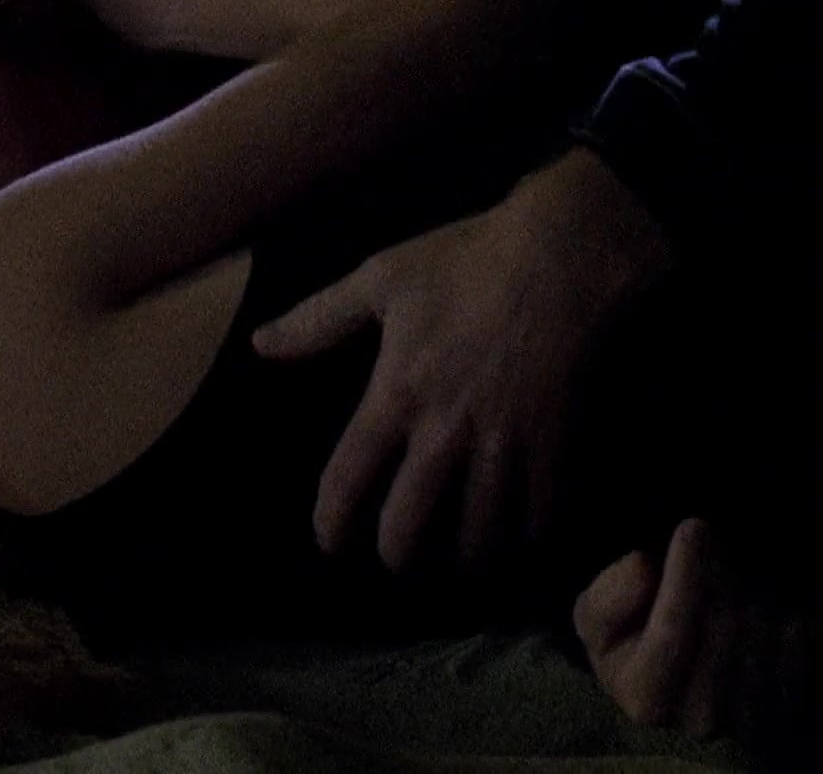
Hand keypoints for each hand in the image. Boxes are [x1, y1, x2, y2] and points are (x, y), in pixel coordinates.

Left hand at [254, 149, 674, 571]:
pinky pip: (539, 516)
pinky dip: (525, 539)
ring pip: (480, 535)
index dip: (332, 522)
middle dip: (398, 555)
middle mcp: (445, 434)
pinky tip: (516, 539)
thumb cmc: (464, 265)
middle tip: (397, 559)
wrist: (562, 259)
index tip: (330, 543)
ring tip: (456, 562)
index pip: (350, 480)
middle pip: (410, 525)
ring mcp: (504, 446)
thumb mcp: (378, 280)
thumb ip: (316, 321)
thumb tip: (260, 344)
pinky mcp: (554, 446)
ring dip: (464, 558)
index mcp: (396, 397)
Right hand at [575, 519, 812, 741]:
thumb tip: (642, 566)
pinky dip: (778, 603)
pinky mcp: (789, 700)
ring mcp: (750, 715)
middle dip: (716, 570)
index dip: (683, 577)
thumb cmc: (628, 638)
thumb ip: (606, 598)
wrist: (673, 675)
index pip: (672, 635)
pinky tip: (750, 595)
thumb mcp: (594, 618)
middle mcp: (701, 719)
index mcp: (645, 700)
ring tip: (722, 568)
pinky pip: (796, 636)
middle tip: (706, 534)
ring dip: (746, 584)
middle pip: (722, 627)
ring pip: (761, 627)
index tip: (690, 528)